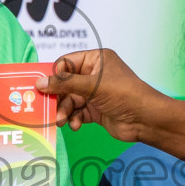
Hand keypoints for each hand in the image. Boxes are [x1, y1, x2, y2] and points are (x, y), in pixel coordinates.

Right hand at [37, 48, 164, 139]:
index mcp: (95, 59)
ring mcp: (95, 93)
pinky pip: (77, 112)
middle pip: (65, 84)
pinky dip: (74, 119)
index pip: (66, 63)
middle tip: (48, 109)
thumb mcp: (92, 86)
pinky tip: (75, 125)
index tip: (43, 88)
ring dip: (64, 111)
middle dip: (58, 98)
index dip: (55, 76)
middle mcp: (94, 74)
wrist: (145, 120)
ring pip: (70, 100)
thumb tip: (39, 83)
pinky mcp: (95, 110)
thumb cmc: (123, 94)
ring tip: (62, 121)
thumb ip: (64, 84)